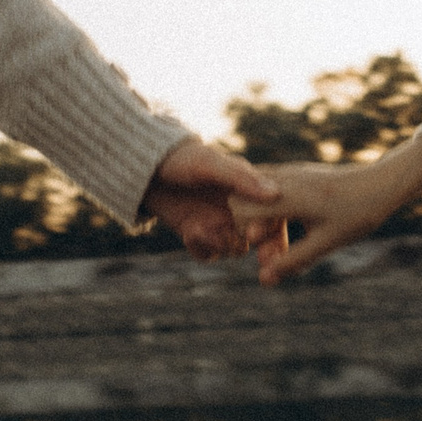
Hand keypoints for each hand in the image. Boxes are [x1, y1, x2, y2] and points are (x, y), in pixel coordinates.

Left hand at [143, 139, 275, 260]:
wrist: (145, 169)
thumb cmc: (182, 159)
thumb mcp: (210, 165)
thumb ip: (241, 180)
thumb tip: (275, 194)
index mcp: (250, 189)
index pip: (274, 213)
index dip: (272, 227)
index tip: (257, 234)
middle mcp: (239, 210)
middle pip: (263, 238)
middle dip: (265, 251)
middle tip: (263, 262)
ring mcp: (220, 224)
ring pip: (236, 248)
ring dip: (222, 243)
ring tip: (200, 229)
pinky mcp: (200, 235)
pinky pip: (210, 254)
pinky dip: (202, 248)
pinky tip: (189, 232)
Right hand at [231, 135, 421, 284]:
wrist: (382, 185)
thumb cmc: (357, 215)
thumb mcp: (325, 243)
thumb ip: (292, 261)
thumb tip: (263, 280)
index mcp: (289, 195)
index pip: (239, 208)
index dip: (243, 233)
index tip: (262, 250)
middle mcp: (284, 178)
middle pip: (240, 199)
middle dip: (248, 228)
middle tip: (270, 253)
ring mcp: (288, 172)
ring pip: (253, 194)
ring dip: (259, 219)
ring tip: (279, 244)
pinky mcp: (294, 173)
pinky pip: (267, 189)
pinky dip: (268, 209)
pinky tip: (285, 227)